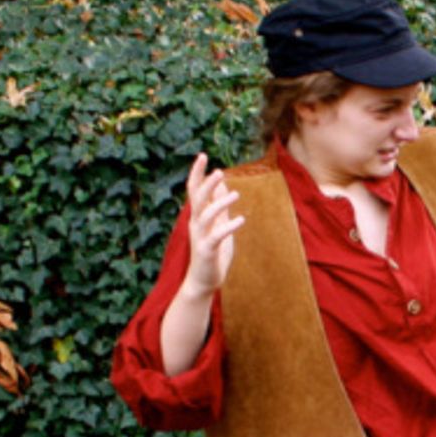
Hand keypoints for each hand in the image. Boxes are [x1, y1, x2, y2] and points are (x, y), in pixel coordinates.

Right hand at [181, 152, 243, 296]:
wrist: (203, 281)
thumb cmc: (212, 252)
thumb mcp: (217, 225)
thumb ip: (219, 206)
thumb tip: (224, 185)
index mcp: (198, 216)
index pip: (194, 190)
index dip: (197, 173)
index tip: (203, 156)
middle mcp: (195, 224)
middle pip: (197, 199)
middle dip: (207, 184)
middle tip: (220, 171)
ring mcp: (199, 237)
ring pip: (205, 215)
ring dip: (220, 203)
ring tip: (236, 194)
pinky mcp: (207, 250)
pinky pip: (216, 235)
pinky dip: (228, 226)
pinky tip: (241, 220)